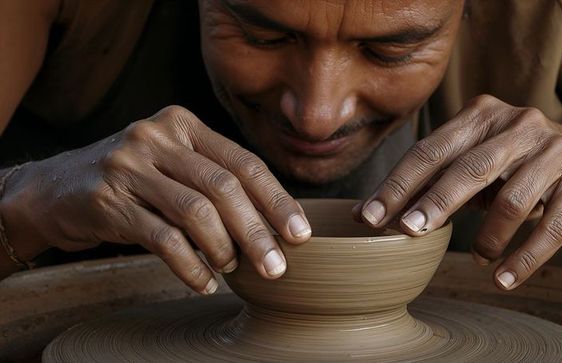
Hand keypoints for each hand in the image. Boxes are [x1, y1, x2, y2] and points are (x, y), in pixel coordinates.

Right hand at [3, 106, 310, 292]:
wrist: (55, 188)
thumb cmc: (133, 181)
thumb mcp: (173, 165)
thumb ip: (214, 181)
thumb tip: (273, 223)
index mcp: (184, 124)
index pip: (244, 162)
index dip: (277, 200)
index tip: (300, 233)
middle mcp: (157, 136)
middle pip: (224, 187)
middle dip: (257, 232)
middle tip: (276, 266)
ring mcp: (129, 165)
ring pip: (196, 212)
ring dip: (224, 249)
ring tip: (233, 269)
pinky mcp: (107, 200)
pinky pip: (163, 238)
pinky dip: (189, 265)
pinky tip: (203, 282)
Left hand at [354, 95, 561, 289]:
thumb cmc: (511, 167)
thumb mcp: (470, 164)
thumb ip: (426, 183)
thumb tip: (363, 214)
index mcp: (482, 114)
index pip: (430, 150)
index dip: (397, 184)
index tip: (367, 216)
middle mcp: (520, 124)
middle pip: (469, 168)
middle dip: (434, 203)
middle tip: (407, 232)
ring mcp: (555, 151)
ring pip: (512, 201)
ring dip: (488, 238)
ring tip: (477, 260)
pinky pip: (551, 228)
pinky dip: (524, 259)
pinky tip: (503, 279)